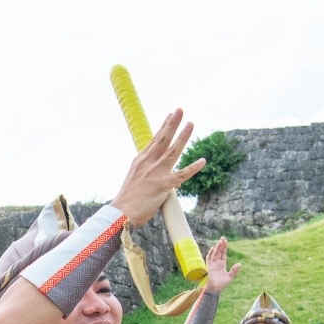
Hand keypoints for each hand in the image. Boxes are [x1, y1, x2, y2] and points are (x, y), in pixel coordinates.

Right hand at [111, 109, 204, 225]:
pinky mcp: (163, 185)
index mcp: (140, 161)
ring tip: (191, 124)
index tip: (170, 115)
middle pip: (163, 139)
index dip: (164, 126)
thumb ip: (146, 172)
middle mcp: (148, 163)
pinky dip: (193, 168)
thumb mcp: (134, 179)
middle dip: (172, 123)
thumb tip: (158, 173)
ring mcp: (156, 173)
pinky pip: (181, 175)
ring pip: (173, 151)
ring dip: (183, 136)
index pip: (154, 140)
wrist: (121, 213)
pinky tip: (202, 161)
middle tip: (180, 110)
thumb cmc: (127, 200)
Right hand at [203, 237, 240, 294]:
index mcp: (222, 264)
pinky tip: (212, 249)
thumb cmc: (222, 284)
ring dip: (217, 248)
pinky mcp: (209, 267)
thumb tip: (240, 264)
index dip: (224, 247)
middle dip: (221, 245)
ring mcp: (213, 264)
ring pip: (215, 254)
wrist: (215, 289)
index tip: (225, 241)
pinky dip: (210, 254)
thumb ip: (234, 270)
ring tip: (219, 242)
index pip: (223, 254)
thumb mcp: (230, 277)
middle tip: (222, 238)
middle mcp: (217, 263)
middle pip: (219, 252)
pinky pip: (209, 259)